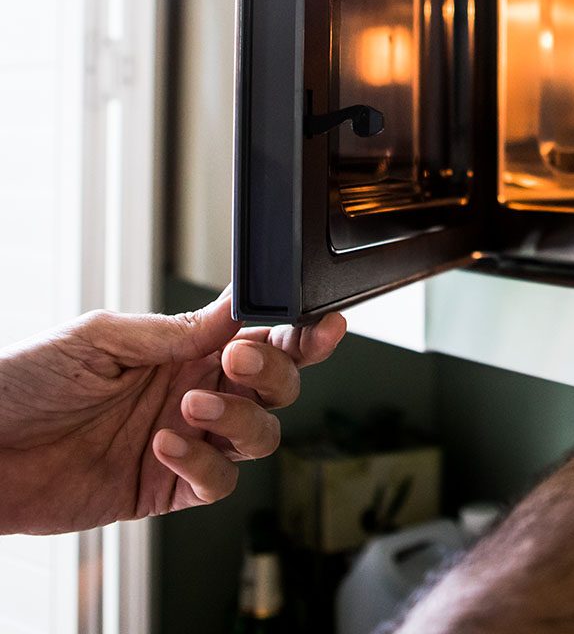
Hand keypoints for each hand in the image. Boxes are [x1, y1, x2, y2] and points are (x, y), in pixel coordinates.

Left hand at [0, 288, 345, 534]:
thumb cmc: (25, 380)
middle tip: (236, 363)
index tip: (321, 325)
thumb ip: (176, 330)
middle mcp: (195, 390)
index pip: (263, 335)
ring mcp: (186, 441)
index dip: (302, 331)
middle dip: (273, 372)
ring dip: (238, 420)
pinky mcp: (164, 488)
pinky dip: (202, 466)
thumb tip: (238, 309)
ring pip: (259, 435)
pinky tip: (164, 446)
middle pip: (277, 385)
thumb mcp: (102, 336)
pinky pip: (215, 485)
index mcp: (187, 347)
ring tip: (188, 408)